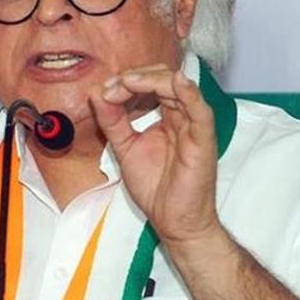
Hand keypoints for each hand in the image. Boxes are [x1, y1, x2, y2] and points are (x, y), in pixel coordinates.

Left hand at [89, 65, 219, 244]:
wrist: (173, 221)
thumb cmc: (157, 188)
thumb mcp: (125, 148)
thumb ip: (112, 121)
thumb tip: (97, 93)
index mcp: (167, 116)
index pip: (149, 84)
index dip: (125, 82)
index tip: (103, 91)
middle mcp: (182, 116)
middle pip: (163, 78)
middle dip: (135, 77)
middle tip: (111, 87)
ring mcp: (193, 126)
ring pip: (179, 87)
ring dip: (150, 80)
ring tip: (127, 83)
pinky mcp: (203, 139)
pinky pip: (200, 110)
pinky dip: (190, 93)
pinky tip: (177, 82)